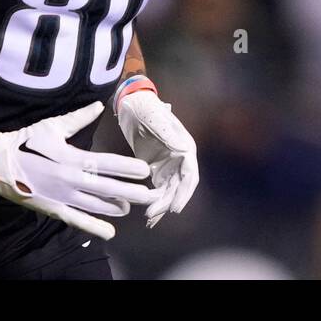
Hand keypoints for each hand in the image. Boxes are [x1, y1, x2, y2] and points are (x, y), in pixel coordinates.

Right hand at [0, 102, 156, 239]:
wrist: (0, 163)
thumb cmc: (27, 141)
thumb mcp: (53, 126)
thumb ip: (79, 118)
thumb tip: (99, 105)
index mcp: (71, 157)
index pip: (105, 163)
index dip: (126, 168)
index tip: (143, 170)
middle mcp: (70, 179)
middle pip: (106, 187)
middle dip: (129, 192)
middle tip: (149, 194)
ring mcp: (62, 196)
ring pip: (95, 205)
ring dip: (115, 207)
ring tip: (131, 208)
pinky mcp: (54, 208)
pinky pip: (77, 220)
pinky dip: (94, 227)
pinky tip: (110, 231)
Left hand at [113, 76, 198, 227]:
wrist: (131, 103)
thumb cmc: (145, 107)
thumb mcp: (154, 118)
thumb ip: (168, 134)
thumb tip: (184, 150)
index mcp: (184, 147)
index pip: (190, 175)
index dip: (184, 193)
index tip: (175, 208)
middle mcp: (180, 158)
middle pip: (178, 187)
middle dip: (168, 203)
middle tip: (151, 214)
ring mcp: (169, 164)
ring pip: (169, 191)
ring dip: (161, 205)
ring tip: (149, 218)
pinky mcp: (156, 168)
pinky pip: (158, 189)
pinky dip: (154, 200)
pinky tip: (147, 212)